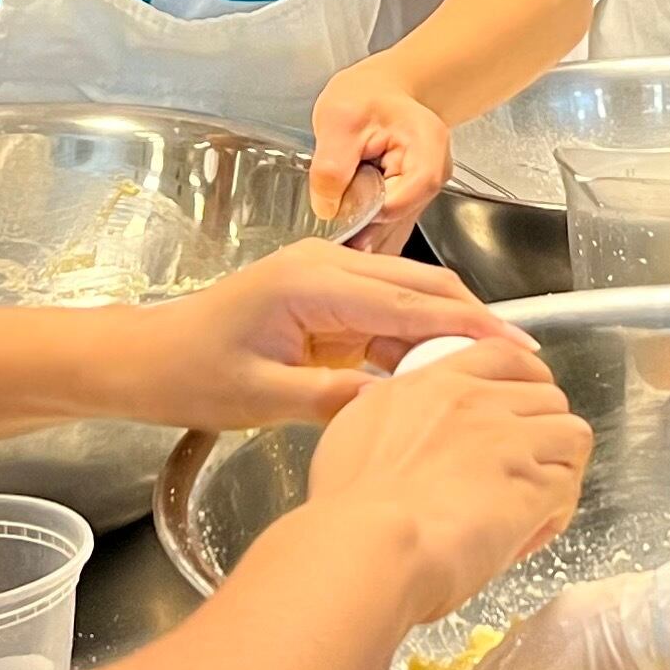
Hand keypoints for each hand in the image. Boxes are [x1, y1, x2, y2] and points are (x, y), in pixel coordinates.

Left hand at [126, 244, 521, 429]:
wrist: (146, 357)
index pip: (410, 303)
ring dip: (447, 329)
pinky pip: (384, 309)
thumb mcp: (261, 397)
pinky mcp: (324, 292)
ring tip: (493, 370)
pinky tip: (436, 371)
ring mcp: (326, 274)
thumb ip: (332, 398)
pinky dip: (414, 337)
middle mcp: (326, 265)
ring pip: (409, 295)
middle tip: (523, 360)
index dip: (469, 327)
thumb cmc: (190, 374)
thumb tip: (396, 404)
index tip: (517, 347)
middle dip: (474, 320)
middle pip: (422, 286)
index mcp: (312, 283)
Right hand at [302, 342, 591, 622]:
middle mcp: (478, 403)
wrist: (367, 545)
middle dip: (544, 431)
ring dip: (560, 466)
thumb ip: (385, 416)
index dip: (525, 378)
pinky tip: (532, 531)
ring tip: (536, 501)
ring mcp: (510, 440)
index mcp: (434, 386)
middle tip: (527, 468)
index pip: (500, 356)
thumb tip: (389, 418)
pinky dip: (559, 510)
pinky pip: (569, 486)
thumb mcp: (353, 433)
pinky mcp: (533, 485)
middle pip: (547, 396)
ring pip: (572, 433)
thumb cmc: (348, 508)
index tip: (524, 402)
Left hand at [307, 58, 443, 250]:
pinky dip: (367, 233)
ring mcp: (424, 193)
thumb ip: (331, 165)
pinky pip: (390, 229)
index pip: (402, 200)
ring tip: (336, 224)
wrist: (380, 91)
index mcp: (427, 149)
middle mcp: (434, 176)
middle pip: (399, 220)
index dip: (366, 211)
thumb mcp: (338, 120)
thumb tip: (327, 209)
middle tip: (330, 226)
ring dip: (363, 234)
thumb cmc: (366, 96)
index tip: (338, 208)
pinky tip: (347, 227)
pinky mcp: (410, 203)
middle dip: (362, 228)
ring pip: (394, 231)